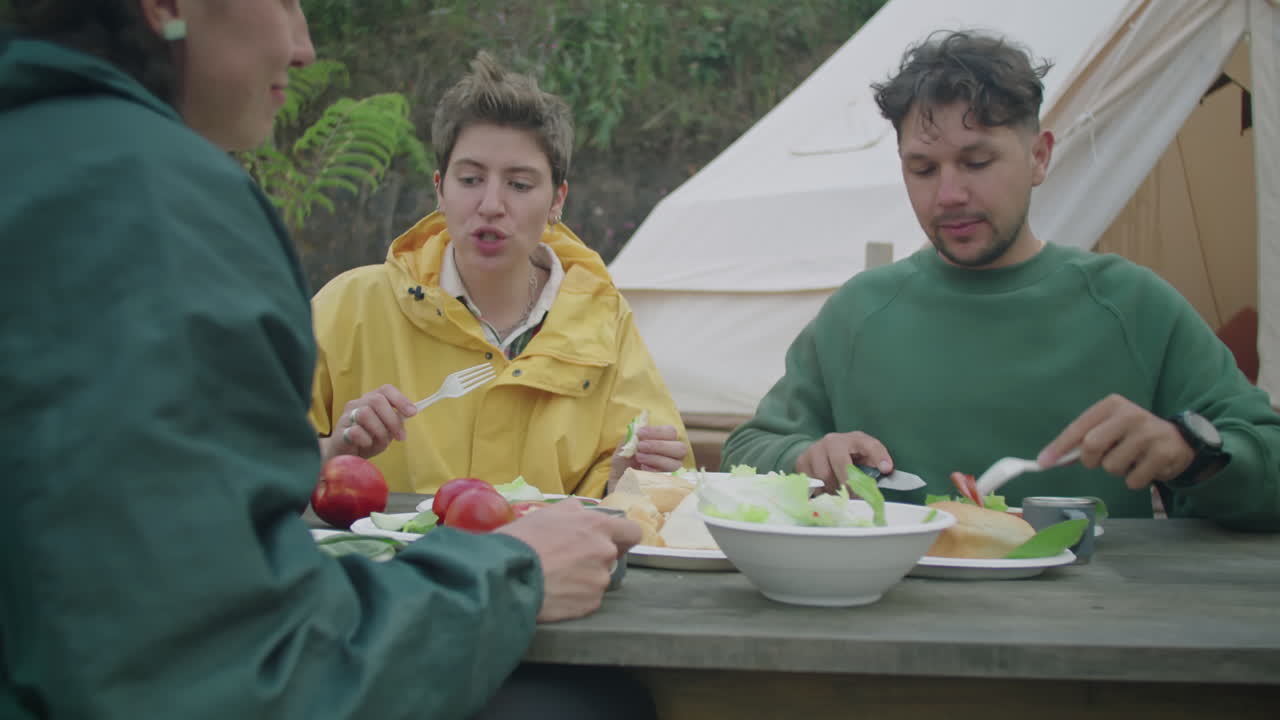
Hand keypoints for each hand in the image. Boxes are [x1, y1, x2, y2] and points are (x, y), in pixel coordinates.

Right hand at [319, 385, 417, 461]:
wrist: (345, 457)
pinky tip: (367, 444)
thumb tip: (407, 416)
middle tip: (401, 437)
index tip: (412, 413)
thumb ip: (395, 423)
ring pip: (365, 413)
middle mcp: (357, 404)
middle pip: (376, 400)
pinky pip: (355, 431)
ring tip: (382, 442)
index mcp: (370, 400)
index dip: (400, 399)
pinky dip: (366, 439)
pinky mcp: (339, 432)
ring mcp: (346, 417)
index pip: (386, 390)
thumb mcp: (386, 431)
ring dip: (379, 430)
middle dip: (392, 419)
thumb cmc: (367, 440)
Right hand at [496, 500, 641, 622]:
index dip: (622, 537)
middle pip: (611, 557)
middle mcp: (605, 553)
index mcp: (598, 526)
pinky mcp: (590, 604)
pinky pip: (588, 599)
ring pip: (598, 578)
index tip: (611, 541)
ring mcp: (599, 581)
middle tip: (568, 560)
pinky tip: (556, 592)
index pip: (632, 532)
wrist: (507, 575)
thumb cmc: (523, 540)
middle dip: (595, 558)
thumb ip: (573, 510)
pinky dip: (576, 597)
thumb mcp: (547, 513)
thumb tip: (583, 511)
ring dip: (584, 578)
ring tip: (556, 578)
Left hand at [607, 424, 687, 490]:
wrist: (619, 480)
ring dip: (655, 458)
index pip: (671, 432)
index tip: (640, 433)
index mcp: (666, 441)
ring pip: (675, 464)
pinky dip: (654, 471)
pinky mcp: (668, 484)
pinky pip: (668, 477)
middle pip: (680, 448)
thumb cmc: (625, 460)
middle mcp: (674, 455)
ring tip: (639, 458)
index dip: (657, 431)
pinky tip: (643, 469)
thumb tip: (638, 426)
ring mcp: (673, 471)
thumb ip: (633, 436)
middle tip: (641, 446)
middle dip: (658, 446)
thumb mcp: (626, 445)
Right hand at [795, 431, 893, 493]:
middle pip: (840, 462)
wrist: (821, 452)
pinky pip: (811, 482)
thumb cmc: (849, 457)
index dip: (878, 456)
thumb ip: (875, 466)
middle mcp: (833, 441)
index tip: (886, 469)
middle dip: (849, 483)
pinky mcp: (802, 461)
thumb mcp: (865, 457)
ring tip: (840, 494)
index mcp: (854, 439)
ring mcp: (815, 450)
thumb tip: (883, 476)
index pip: (868, 444)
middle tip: (856, 497)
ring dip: (834, 490)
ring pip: (824, 476)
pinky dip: (821, 491)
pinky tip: (827, 491)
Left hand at [1038, 394, 1194, 489]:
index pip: (1078, 427)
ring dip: (1116, 471)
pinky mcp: (1163, 453)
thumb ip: (1083, 440)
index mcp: (1112, 405)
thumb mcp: (1109, 428)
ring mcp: (1149, 433)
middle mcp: (1130, 414)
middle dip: (1091, 461)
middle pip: (1092, 445)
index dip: (1059, 447)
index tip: (1043, 463)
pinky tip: (1145, 467)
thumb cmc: (1132, 435)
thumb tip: (1051, 459)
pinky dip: (1133, 480)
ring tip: (1130, 459)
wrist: (1178, 439)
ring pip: (1112, 466)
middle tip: (1101, 460)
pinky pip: (1132, 480)